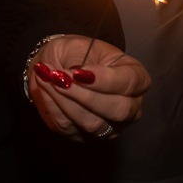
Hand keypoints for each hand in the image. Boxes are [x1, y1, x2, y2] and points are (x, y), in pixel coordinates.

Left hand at [27, 36, 149, 139]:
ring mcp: (111, 126)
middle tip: (60, 78)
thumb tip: (73, 76)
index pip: (130, 83)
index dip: (105, 80)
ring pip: (93, 123)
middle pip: (118, 110)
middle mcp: (130, 106)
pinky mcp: (87, 136)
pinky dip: (53, 107)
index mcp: (136, 77)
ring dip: (65, 101)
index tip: (79, 72)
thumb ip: (78, 59)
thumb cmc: (74, 53)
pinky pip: (69, 127)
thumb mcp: (77, 45)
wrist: (56, 66)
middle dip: (85, 95)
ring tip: (47, 79)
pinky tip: (45, 89)